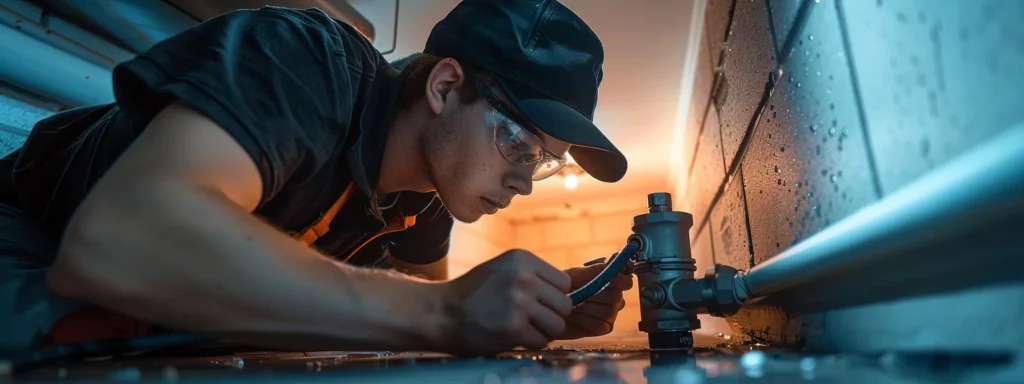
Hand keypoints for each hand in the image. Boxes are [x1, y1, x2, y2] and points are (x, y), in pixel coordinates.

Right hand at [434, 249, 572, 355]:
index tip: (537, 303)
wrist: (440, 312)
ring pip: (557, 325)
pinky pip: (541, 341)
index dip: (553, 297)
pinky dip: (530, 343)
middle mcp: (523, 278)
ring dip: (543, 332)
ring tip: (523, 329)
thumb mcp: (502, 269)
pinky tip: (512, 337)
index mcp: (522, 259)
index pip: (564, 283)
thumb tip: (568, 293)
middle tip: (532, 320)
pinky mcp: (514, 328)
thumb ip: (532, 275)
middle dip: (552, 316)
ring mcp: (519, 303)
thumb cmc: (473, 294)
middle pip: (565, 305)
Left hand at [557, 262, 633, 339]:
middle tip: (581, 292)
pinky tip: (575, 317)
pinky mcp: (603, 328)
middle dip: (597, 295)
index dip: (620, 281)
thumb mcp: (574, 275)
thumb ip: (595, 270)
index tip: (608, 278)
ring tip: (574, 305)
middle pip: (617, 297)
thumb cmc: (562, 288)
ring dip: (588, 308)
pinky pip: (602, 326)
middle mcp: (614, 299)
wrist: (549, 307)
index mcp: (610, 282)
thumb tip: (613, 261)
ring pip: (609, 312)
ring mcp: (610, 314)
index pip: (626, 282)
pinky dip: (587, 321)